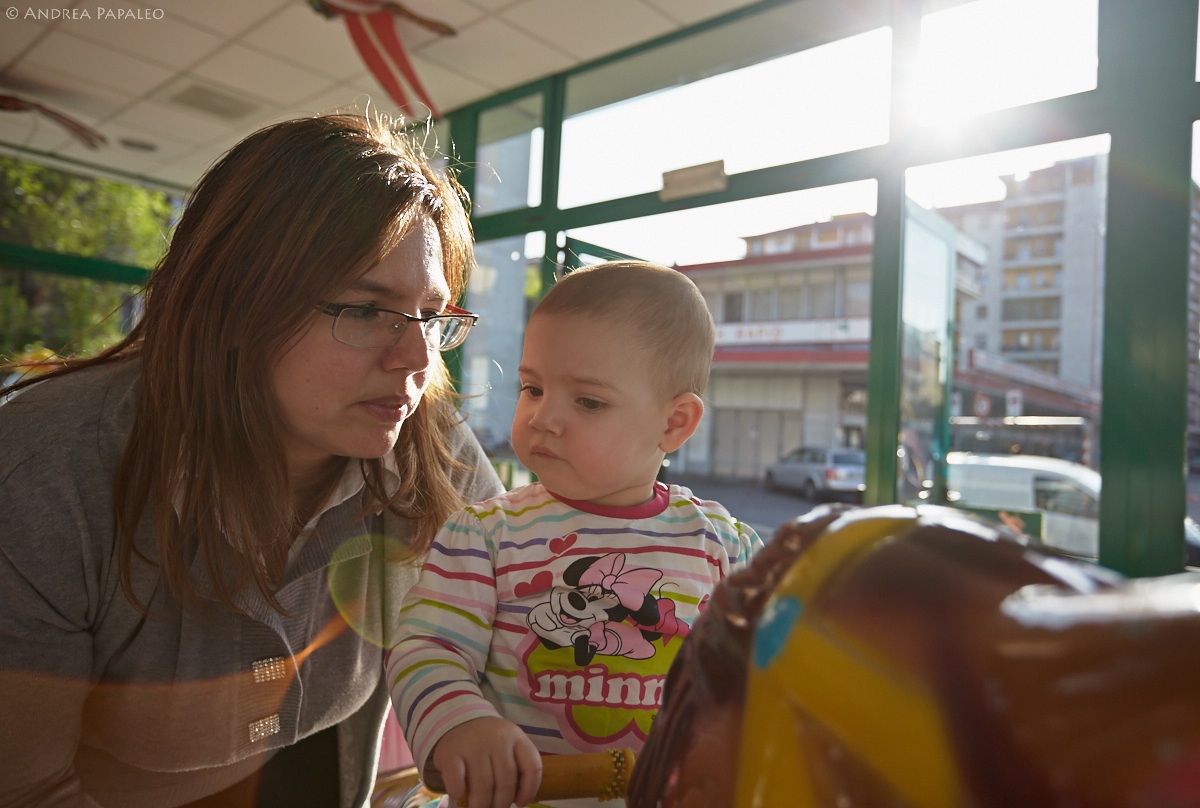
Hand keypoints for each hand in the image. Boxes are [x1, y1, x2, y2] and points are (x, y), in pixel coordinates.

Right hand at [428, 716, 542, 807]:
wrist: (457, 720)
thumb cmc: (487, 741)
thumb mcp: (508, 744)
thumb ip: (516, 765)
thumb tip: (519, 800)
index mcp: (516, 737)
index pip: (532, 767)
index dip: (529, 790)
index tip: (520, 803)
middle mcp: (497, 739)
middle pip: (506, 783)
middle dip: (501, 804)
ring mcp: (473, 745)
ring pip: (483, 787)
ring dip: (481, 804)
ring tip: (479, 807)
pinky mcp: (450, 753)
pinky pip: (457, 782)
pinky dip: (459, 793)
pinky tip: (460, 794)